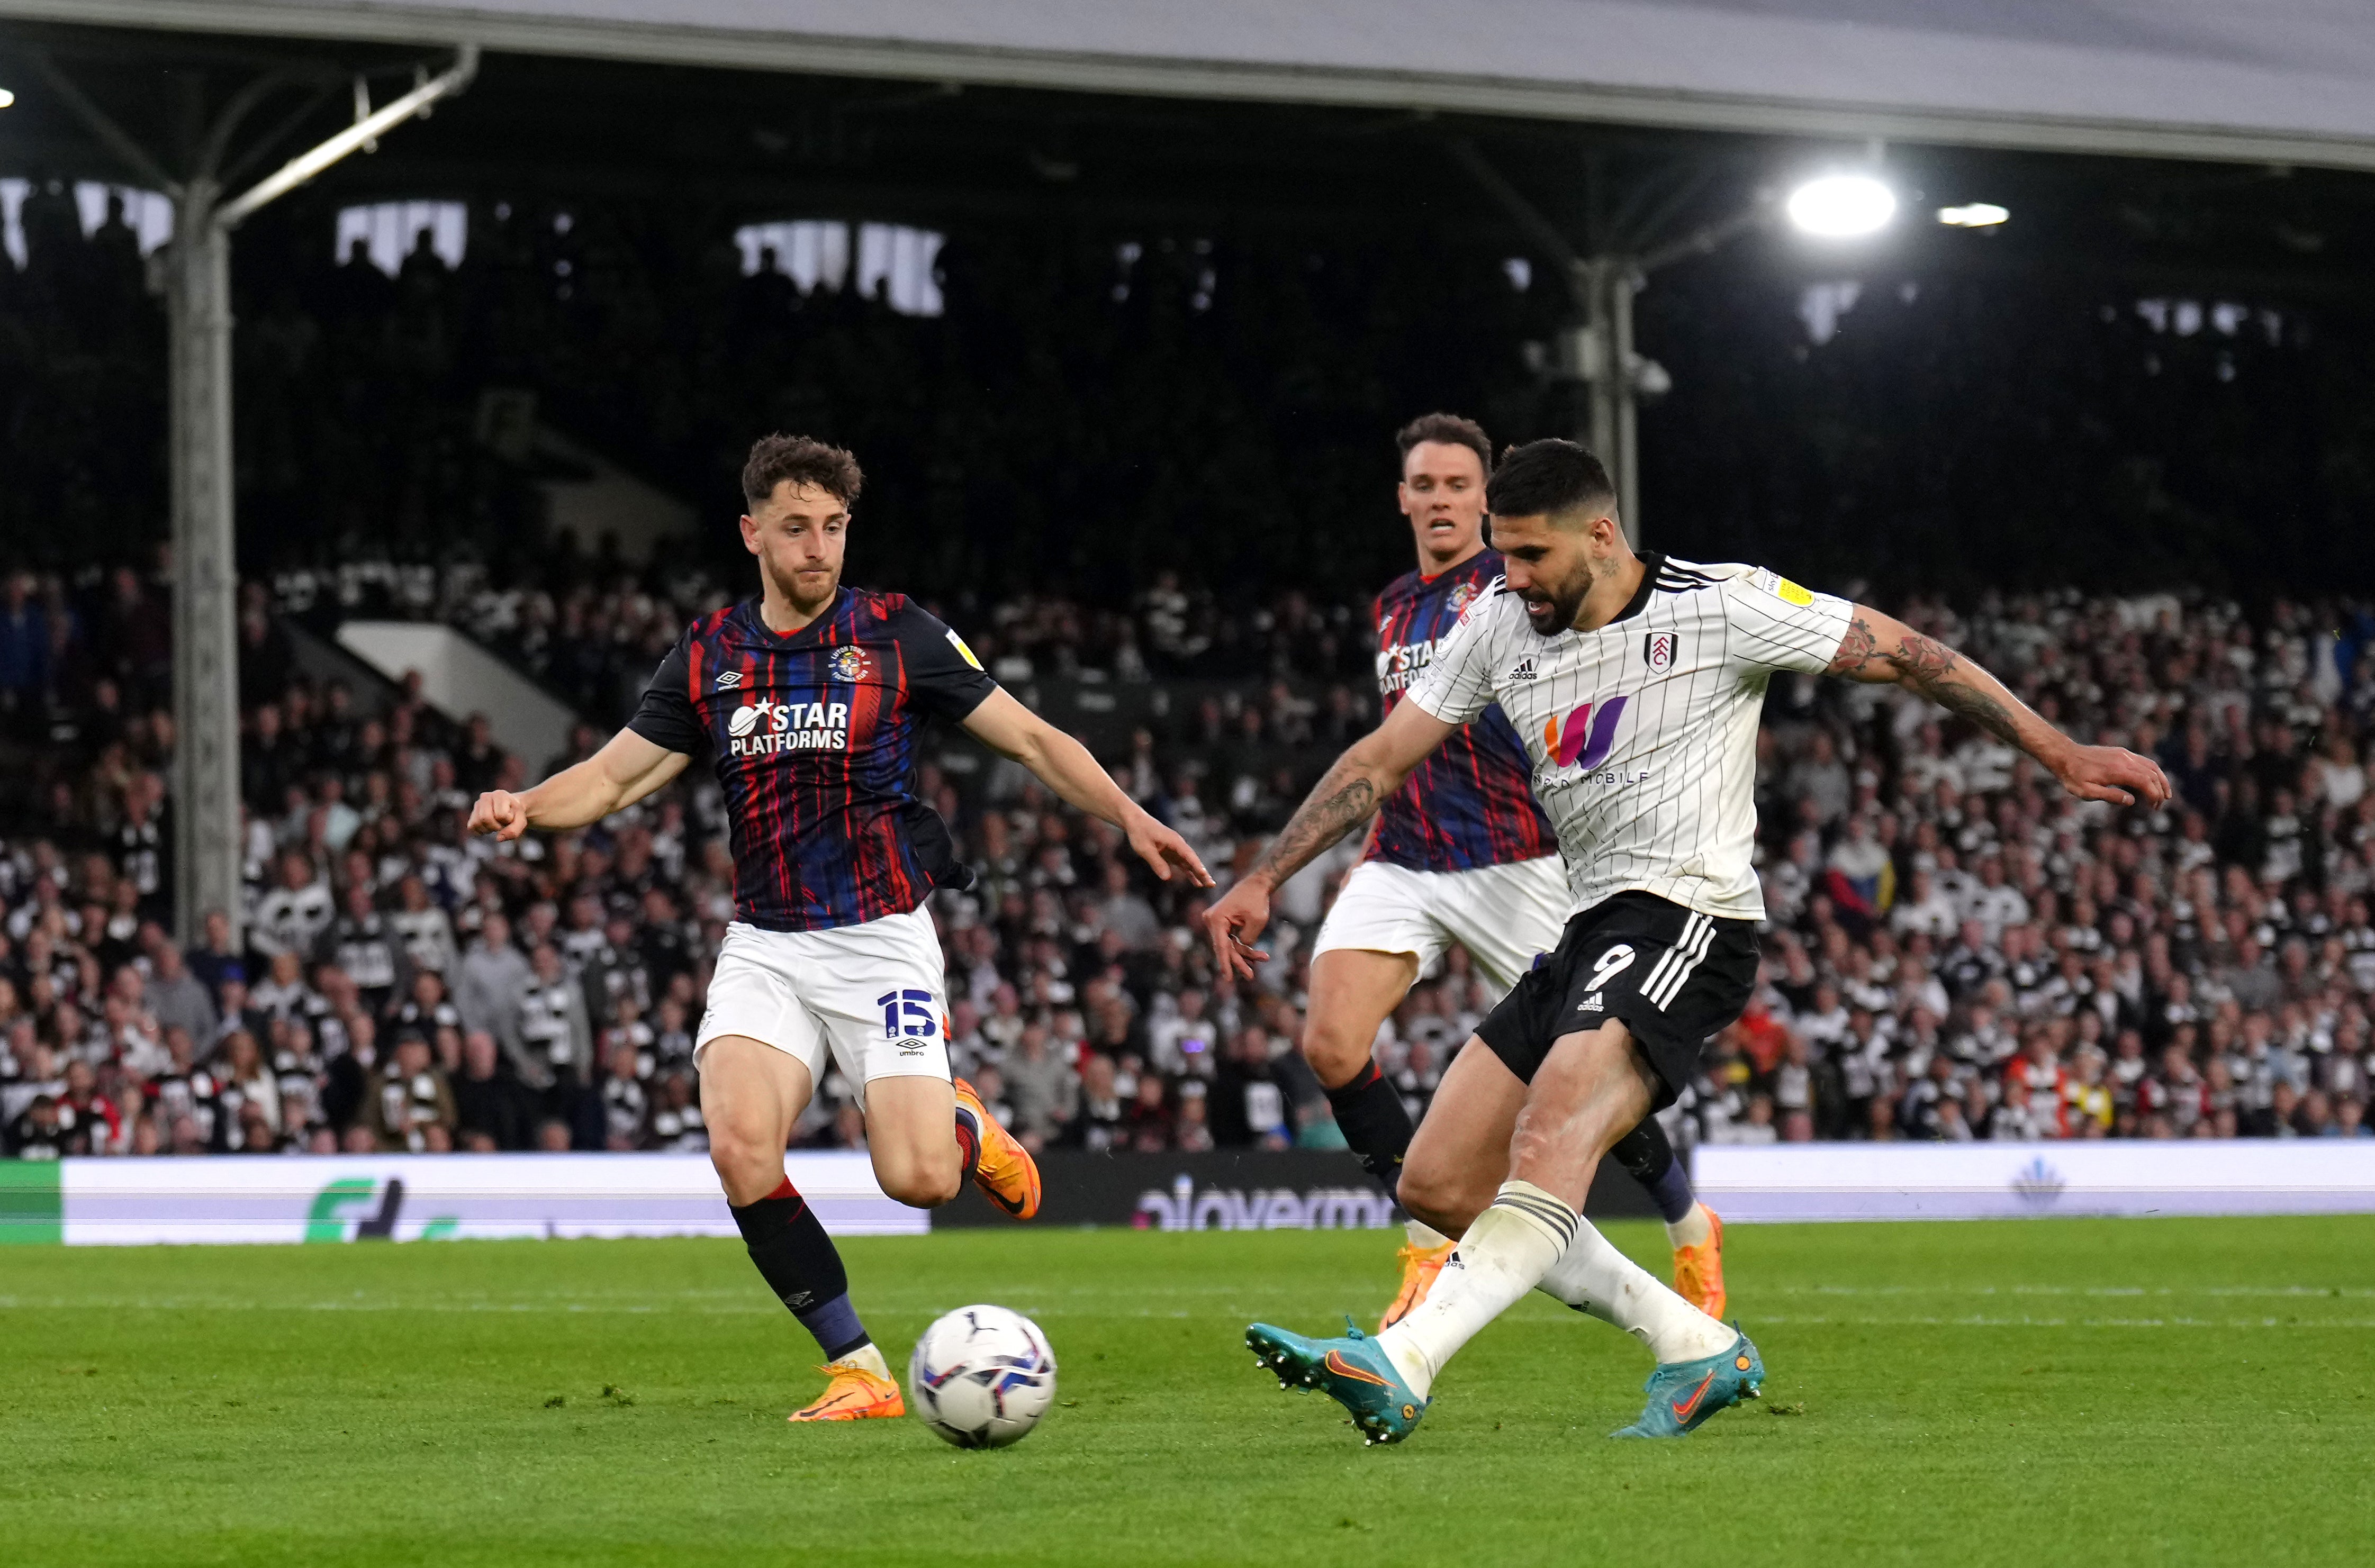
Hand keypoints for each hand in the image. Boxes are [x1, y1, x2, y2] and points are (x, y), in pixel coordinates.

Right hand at [467, 789, 530, 840]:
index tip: (510, 818)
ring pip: (476, 823)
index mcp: (500, 795)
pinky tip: (489, 827)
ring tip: (495, 824)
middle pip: (485, 818)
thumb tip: (498, 838)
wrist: (511, 808)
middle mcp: (486, 797)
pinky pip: (471, 827)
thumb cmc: (515, 814)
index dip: (507, 821)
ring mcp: (477, 804)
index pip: (500, 815)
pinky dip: (480, 831)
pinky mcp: (472, 813)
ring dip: (487, 829)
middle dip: (495, 826)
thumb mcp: (521, 822)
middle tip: (502, 824)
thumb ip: (513, 831)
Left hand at [1125, 810, 1213, 887]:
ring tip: (1207, 885)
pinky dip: (1189, 873)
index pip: (1189, 855)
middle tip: (1212, 884)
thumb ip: (1156, 862)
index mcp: (1174, 841)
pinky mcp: (1170, 853)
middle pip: (1192, 860)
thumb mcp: (1145, 848)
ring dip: (1198, 874)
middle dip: (1202, 872)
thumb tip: (1167, 878)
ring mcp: (1175, 849)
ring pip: (1189, 864)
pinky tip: (1195, 882)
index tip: (1204, 875)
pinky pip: (1182, 865)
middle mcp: (1178, 845)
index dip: (1197, 866)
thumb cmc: (1140, 832)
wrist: (1135, 822)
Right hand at [1202, 875, 1272, 981]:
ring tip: (1262, 958)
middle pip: (1225, 948)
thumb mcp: (1256, 922)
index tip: (1228, 979)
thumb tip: (1242, 952)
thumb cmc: (1256, 899)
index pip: (1221, 946)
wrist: (1256, 884)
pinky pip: (1231, 940)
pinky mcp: (1223, 924)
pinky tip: (1256, 955)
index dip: (1226, 964)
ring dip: (1245, 954)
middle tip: (1251, 976)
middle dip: (1240, 961)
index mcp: (1216, 919)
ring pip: (1230, 946)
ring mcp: (1216, 923)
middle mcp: (1212, 921)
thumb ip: (1247, 940)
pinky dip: (1243, 946)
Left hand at [2051, 744, 2171, 808]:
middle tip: (2158, 806)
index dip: (2154, 794)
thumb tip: (2131, 801)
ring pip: (2151, 765)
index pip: (2145, 782)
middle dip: (2159, 790)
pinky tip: (2153, 781)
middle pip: (2152, 774)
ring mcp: (2124, 754)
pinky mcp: (2121, 752)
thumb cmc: (2073, 776)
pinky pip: (2143, 761)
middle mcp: (2124, 759)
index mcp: (2117, 770)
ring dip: (2161, 780)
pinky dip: (2152, 771)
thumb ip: (2110, 796)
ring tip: (2165, 794)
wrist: (2065, 755)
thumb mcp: (2087, 792)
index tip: (2154, 807)